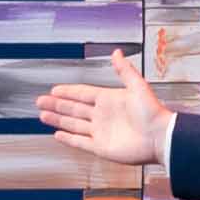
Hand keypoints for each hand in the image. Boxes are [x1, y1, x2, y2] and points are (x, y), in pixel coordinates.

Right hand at [36, 59, 179, 169]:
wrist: (159, 137)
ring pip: (73, 124)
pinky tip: (57, 134)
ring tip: (42, 115)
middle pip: (73, 109)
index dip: (68, 92)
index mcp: (109, 99)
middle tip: (40, 101)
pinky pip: (80, 142)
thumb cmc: (152, 112)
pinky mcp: (101, 147)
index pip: (82, 94)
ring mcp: (100, 132)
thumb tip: (116, 52)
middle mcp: (102, 115)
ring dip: (58, 120)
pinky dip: (68, 139)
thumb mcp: (137, 86)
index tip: (54, 89)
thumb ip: (124, 70)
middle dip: (56, 105)